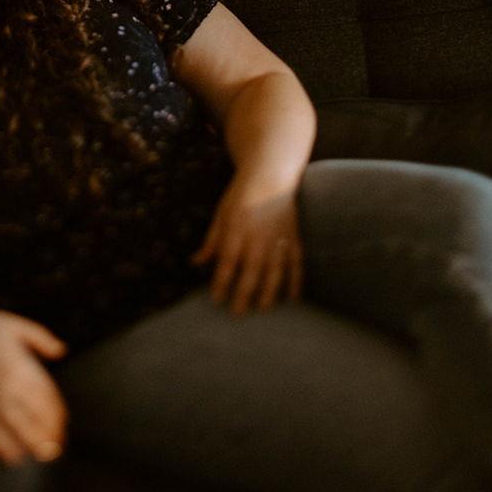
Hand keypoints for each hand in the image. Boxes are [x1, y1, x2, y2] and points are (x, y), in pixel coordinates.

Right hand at [0, 303, 68, 465]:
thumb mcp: (15, 325)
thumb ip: (41, 339)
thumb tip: (61, 351)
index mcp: (20, 364)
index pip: (46, 396)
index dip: (57, 414)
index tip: (62, 424)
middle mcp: (6, 384)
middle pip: (34, 416)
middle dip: (49, 434)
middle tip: (56, 446)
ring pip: (15, 428)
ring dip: (31, 444)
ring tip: (42, 455)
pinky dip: (2, 447)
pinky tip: (13, 456)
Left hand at [191, 175, 303, 314]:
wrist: (270, 177)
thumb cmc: (240, 196)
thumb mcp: (220, 215)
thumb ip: (211, 241)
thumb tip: (196, 262)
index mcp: (236, 230)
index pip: (227, 263)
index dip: (221, 283)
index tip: (216, 299)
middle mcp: (258, 237)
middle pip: (251, 272)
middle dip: (243, 294)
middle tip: (237, 314)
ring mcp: (278, 239)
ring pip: (275, 271)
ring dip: (269, 292)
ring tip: (262, 310)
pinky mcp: (293, 238)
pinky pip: (296, 264)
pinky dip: (296, 282)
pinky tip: (292, 299)